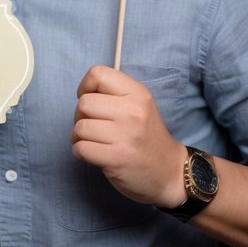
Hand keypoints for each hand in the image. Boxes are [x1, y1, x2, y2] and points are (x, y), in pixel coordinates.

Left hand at [71, 64, 186, 206]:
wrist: (169, 172)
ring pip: (80, 127)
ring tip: (93, 141)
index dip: (86, 87)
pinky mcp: (116, 158)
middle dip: (80, 115)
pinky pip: (81, 148)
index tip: (92, 100)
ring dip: (78, 136)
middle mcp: (133, 111)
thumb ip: (114, 93)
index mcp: (138, 94)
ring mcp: (125, 135)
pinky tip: (92, 154)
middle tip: (93, 125)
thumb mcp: (139, 105)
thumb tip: (82, 93)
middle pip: (84, 103)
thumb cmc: (146, 136)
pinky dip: (80, 152)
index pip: (98, 74)